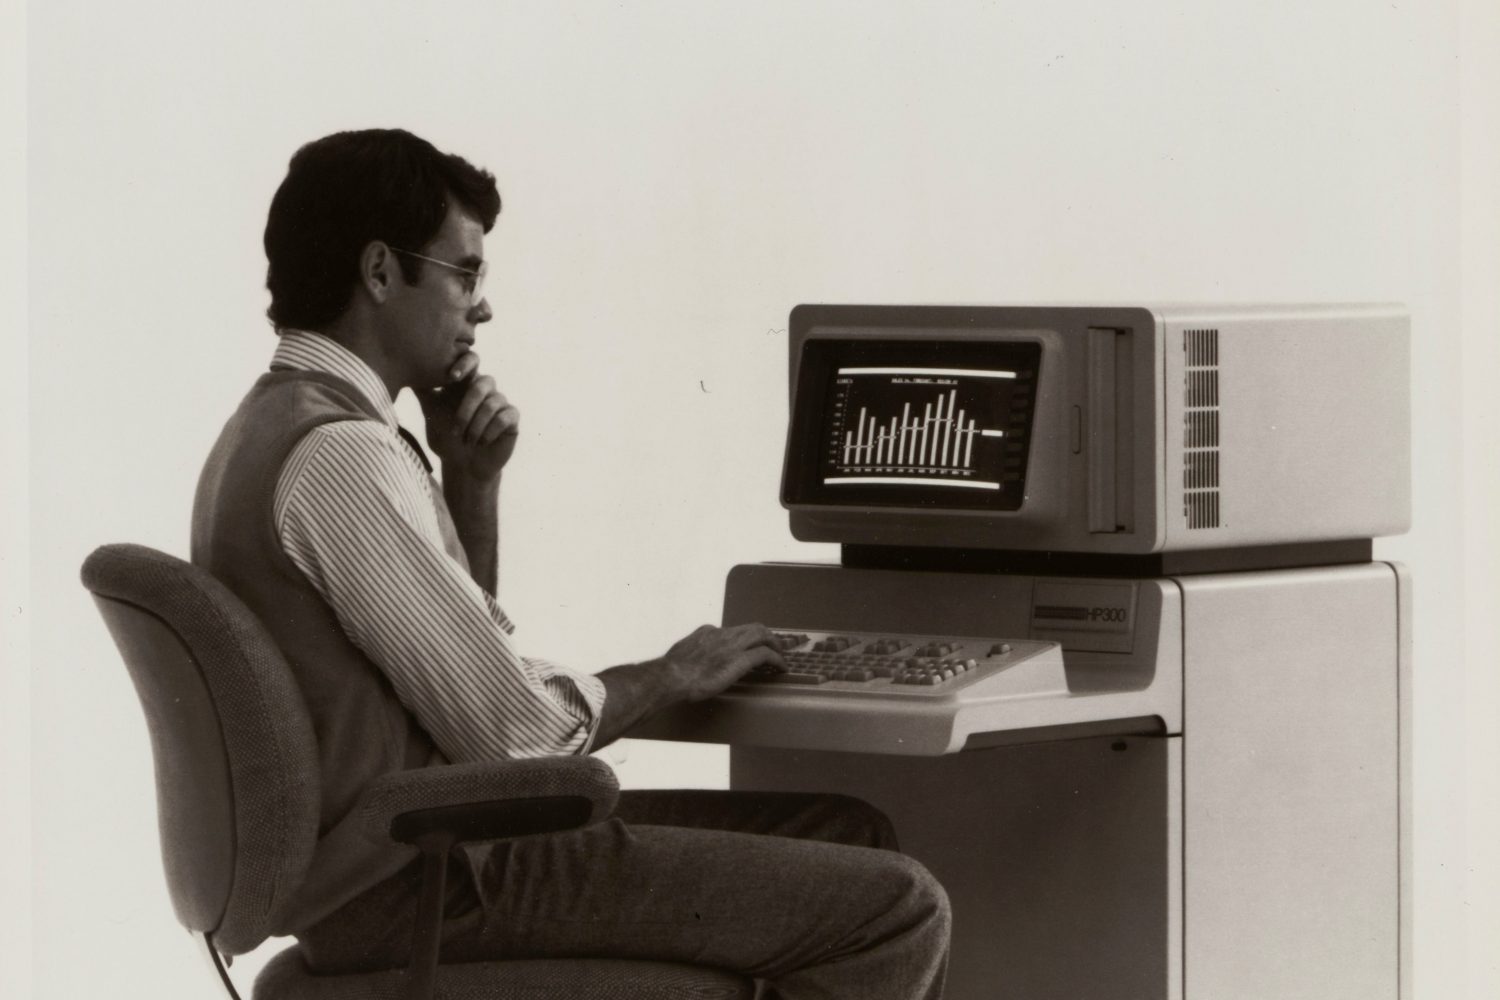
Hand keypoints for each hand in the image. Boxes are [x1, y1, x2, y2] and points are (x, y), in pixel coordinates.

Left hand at [414, 352, 518, 483]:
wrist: (462, 466)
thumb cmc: (445, 438)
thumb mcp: (431, 413)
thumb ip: (424, 391)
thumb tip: (408, 370)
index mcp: (466, 383)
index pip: (471, 360)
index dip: (464, 364)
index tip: (453, 378)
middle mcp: (485, 390)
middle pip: (483, 382)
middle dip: (467, 408)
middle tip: (456, 431)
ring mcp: (500, 403)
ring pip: (492, 403)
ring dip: (476, 426)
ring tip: (467, 441)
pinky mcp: (511, 418)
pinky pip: (504, 417)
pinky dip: (489, 431)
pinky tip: (481, 442)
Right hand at [661, 623, 785, 701]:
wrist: (671, 677)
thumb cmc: (671, 673)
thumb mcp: (680, 656)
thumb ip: (690, 655)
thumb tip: (689, 663)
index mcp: (707, 633)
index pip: (731, 631)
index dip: (742, 640)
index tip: (746, 648)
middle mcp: (722, 634)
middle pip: (752, 628)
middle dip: (766, 636)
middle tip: (774, 646)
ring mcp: (732, 645)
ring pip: (763, 635)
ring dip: (775, 645)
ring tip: (782, 655)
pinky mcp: (740, 659)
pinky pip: (765, 654)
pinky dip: (777, 660)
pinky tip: (781, 668)